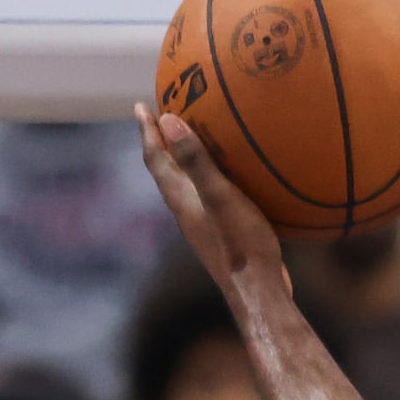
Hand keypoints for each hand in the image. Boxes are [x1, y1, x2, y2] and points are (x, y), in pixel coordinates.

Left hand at [136, 107, 294, 306]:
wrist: (259, 293)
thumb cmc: (241, 245)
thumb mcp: (220, 197)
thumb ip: (196, 161)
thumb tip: (168, 120)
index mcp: (181, 200)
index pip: (156, 159)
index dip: (148, 131)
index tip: (141, 107)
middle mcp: (186, 211)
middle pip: (165, 171)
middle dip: (162, 142)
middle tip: (161, 117)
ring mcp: (203, 225)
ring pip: (185, 185)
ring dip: (183, 160)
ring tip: (190, 141)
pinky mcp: (222, 234)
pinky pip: (207, 196)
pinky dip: (208, 178)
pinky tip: (231, 178)